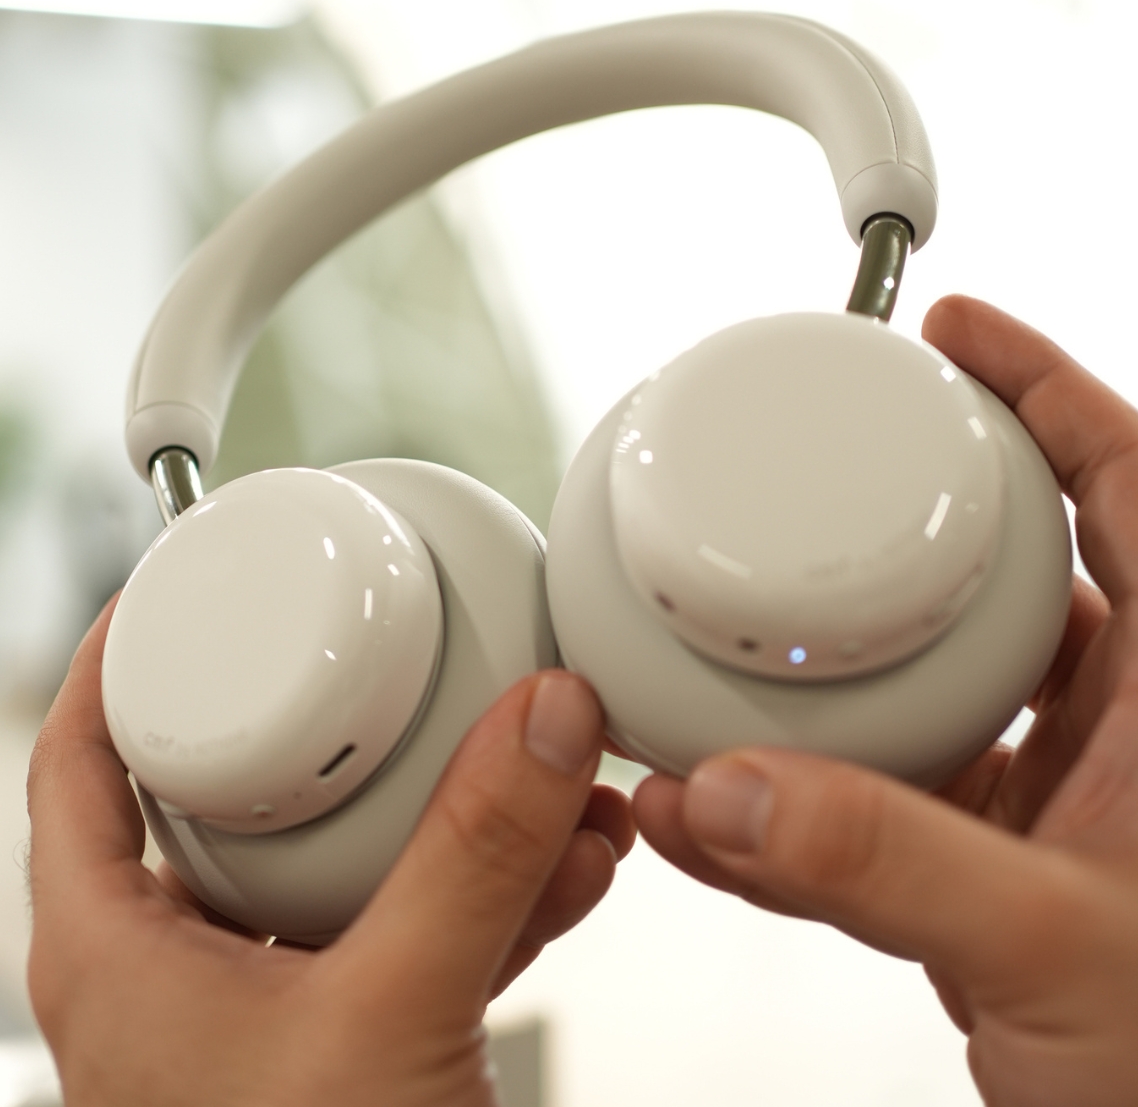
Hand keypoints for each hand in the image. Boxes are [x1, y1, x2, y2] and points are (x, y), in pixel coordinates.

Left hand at [27, 603, 634, 1106]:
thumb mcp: (386, 1021)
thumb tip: (545, 717)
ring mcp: (284, 1007)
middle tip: (402, 649)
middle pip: (247, 794)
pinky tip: (576, 855)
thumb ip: (474, 861)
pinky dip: (502, 884)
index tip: (176, 579)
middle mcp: (192, 970)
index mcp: (123, 954)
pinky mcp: (365, 1038)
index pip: (81, 763)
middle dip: (352, 727)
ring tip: (547, 759)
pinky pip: (429, 924)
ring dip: (461, 808)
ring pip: (360, 859)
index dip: (115, 661)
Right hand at [634, 295, 1137, 1106]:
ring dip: (831, 675)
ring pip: (930, 684)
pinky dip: (803, 795)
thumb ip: (881, 862)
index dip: (1049, 388)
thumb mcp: (1056, 947)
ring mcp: (1047, 798)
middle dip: (912, 516)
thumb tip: (731, 790)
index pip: (1130, 482)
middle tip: (826, 468)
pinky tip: (722, 803)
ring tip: (741, 643)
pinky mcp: (985, 866)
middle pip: (1012, 566)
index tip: (960, 332)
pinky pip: (882, 795)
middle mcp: (1119, 730)